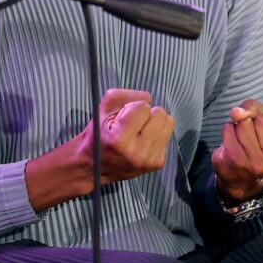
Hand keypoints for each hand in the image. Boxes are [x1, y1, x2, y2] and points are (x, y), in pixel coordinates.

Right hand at [25, 88, 175, 210]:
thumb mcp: (102, 110)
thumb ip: (124, 96)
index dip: (133, 107)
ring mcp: (149, 160)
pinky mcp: (157, 164)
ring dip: (155, 123)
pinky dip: (156, 136)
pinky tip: (143, 141)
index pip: (143, 107)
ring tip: (140, 131)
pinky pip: (167, 137)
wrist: (95, 166)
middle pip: (160, 115)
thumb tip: (148, 98)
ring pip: (168, 124)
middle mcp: (137, 152)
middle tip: (134, 123)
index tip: (124, 117)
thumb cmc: (97, 135)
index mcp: (120, 139)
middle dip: (148, 114)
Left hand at [211, 100, 262, 201]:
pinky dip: (229, 130)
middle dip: (257, 121)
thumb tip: (237, 113)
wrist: (239, 173)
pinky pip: (230, 129)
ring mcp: (256, 163)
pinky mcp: (236, 161)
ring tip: (245, 138)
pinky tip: (234, 141)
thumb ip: (255, 108)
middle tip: (256, 135)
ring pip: (245, 124)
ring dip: (241, 125)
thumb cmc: (259, 142)